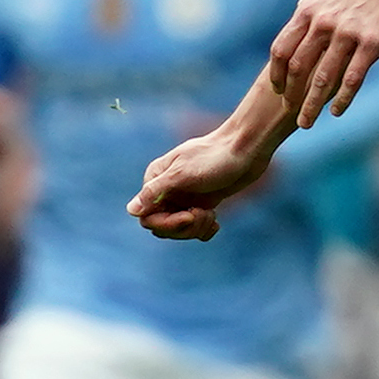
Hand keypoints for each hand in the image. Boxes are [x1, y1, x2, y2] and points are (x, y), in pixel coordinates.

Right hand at [131, 123, 276, 240]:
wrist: (247, 149)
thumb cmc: (215, 157)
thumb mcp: (183, 174)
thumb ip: (155, 192)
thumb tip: (130, 211)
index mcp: (156, 179)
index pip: (147, 217)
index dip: (166, 223)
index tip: (189, 216)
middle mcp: (167, 190)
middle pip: (162, 227)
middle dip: (184, 227)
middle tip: (205, 214)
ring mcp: (184, 197)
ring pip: (179, 229)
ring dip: (196, 228)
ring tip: (212, 215)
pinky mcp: (202, 203)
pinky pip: (195, 227)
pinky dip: (204, 229)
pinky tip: (216, 223)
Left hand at [269, 0, 378, 126]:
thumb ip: (312, 3)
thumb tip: (299, 15)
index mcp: (309, 9)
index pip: (282, 48)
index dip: (277, 74)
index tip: (278, 89)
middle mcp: (323, 22)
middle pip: (297, 68)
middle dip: (291, 94)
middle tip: (289, 111)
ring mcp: (347, 33)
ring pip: (322, 78)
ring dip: (311, 105)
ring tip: (306, 123)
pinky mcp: (372, 43)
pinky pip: (352, 79)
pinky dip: (342, 99)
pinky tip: (336, 112)